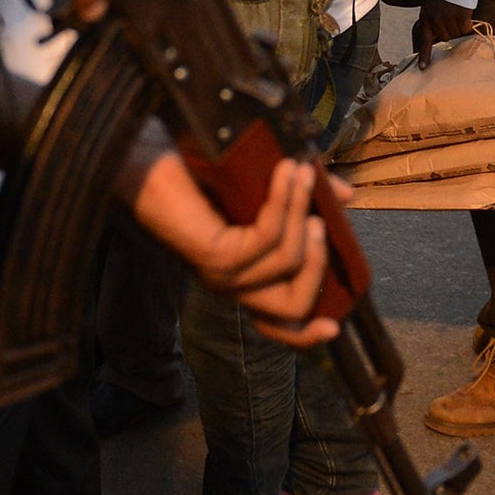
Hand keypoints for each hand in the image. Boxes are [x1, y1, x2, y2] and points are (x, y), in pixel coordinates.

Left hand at [131, 153, 339, 345]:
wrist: (149, 160)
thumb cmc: (201, 175)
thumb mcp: (263, 191)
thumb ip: (301, 199)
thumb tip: (344, 197)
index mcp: (242, 279)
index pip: (275, 325)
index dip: (305, 335)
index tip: (334, 326)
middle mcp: (229, 285)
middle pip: (291, 308)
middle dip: (317, 264)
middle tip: (320, 219)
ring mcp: (220, 275)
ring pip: (285, 262)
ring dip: (301, 212)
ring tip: (301, 172)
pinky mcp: (214, 256)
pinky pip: (268, 237)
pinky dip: (284, 202)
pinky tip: (284, 171)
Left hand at [413, 0, 474, 65]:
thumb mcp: (432, 5)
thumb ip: (433, 21)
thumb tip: (441, 39)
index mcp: (425, 17)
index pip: (424, 40)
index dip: (424, 55)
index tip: (423, 68)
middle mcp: (435, 19)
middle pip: (445, 38)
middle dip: (450, 33)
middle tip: (453, 21)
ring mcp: (447, 17)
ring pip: (456, 35)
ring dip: (460, 29)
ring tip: (458, 15)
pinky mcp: (460, 14)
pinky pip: (466, 29)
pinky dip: (468, 25)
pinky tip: (466, 16)